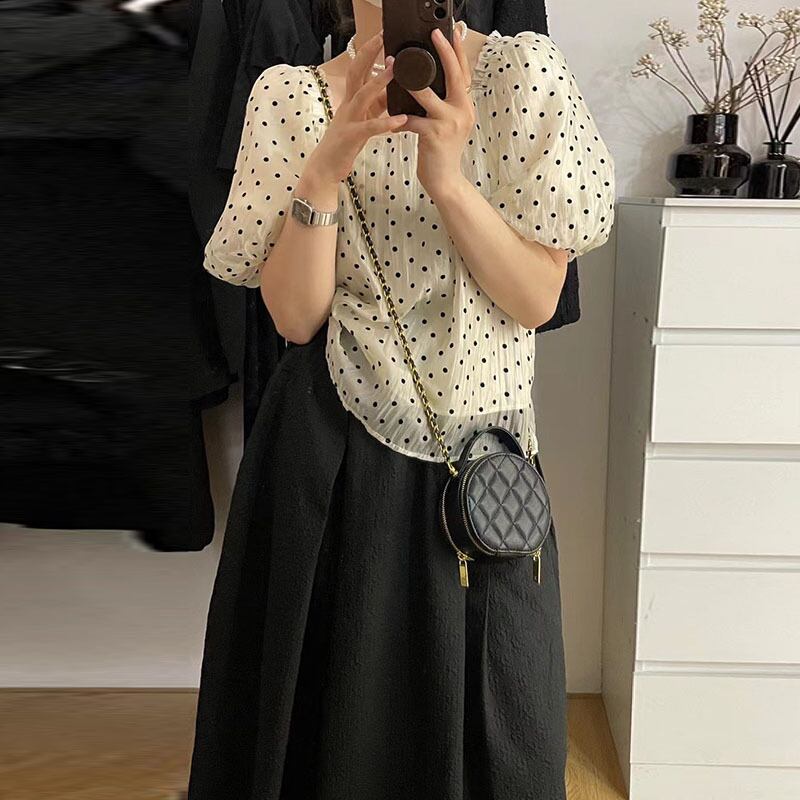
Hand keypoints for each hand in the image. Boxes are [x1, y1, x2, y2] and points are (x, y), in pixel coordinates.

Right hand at [310, 30, 407, 184]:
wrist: (325, 169)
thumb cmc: (344, 145)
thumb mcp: (361, 120)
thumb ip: (374, 106)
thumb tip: (390, 92)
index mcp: (350, 100)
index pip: (359, 69)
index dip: (369, 52)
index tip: (383, 36)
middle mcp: (347, 105)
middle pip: (356, 72)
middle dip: (368, 54)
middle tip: (383, 37)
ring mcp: (348, 120)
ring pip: (363, 95)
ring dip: (379, 81)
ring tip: (396, 70)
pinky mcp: (351, 137)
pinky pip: (370, 127)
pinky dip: (386, 122)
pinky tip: (401, 119)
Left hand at [396, 27, 475, 195]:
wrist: (445, 181)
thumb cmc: (442, 152)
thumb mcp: (447, 124)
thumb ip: (443, 104)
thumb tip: (428, 82)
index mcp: (465, 106)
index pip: (464, 73)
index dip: (458, 52)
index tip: (452, 32)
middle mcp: (462, 112)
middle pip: (455, 75)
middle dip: (445, 52)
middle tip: (435, 34)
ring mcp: (449, 123)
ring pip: (428, 95)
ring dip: (411, 81)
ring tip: (397, 68)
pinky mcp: (434, 135)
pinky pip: (412, 119)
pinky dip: (400, 117)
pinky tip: (391, 118)